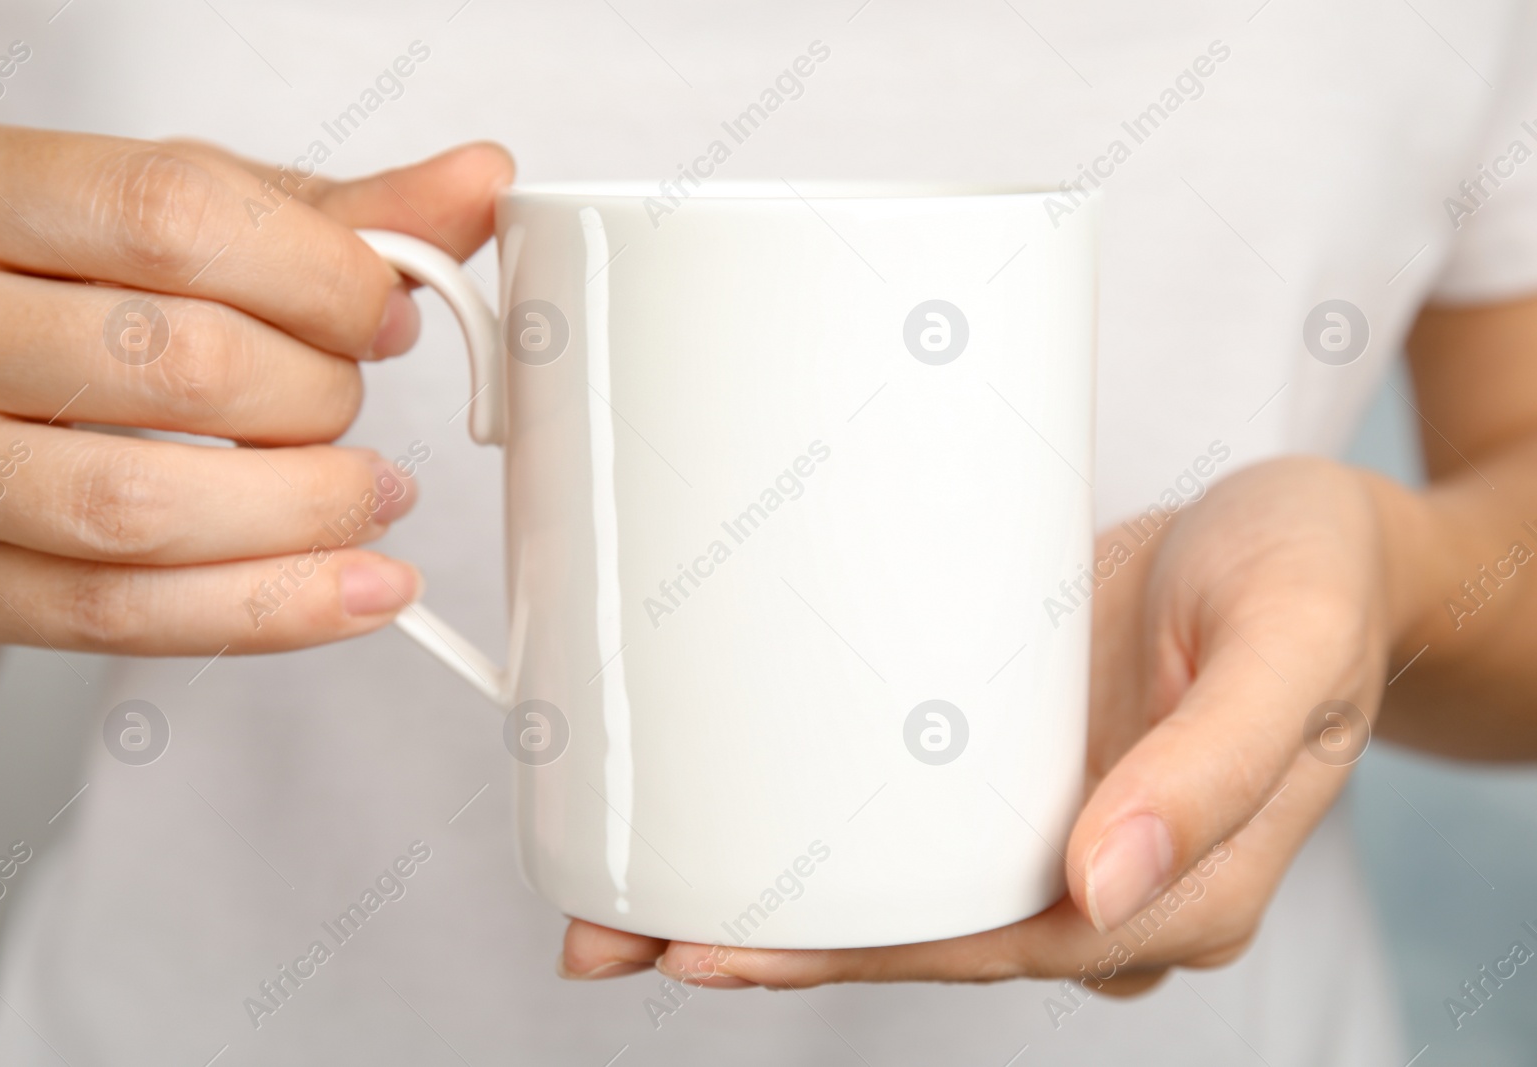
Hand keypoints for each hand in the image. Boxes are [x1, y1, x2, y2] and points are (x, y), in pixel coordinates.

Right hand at [0, 126, 510, 701]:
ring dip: (306, 513)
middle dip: (317, 395)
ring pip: (143, 510)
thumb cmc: (52, 283)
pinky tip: (356, 591)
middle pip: (178, 365)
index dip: (321, 276)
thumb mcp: (174, 219)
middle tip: (348, 403)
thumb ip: (328, 215)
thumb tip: (476, 186)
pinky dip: (269, 611)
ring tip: (371, 496)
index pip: (174, 219)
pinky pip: (117, 616)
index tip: (383, 312)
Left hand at [559, 457, 1400, 992]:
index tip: (719, 951)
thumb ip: (1215, 766)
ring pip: (896, 889)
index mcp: (1173, 883)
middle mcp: (1096, 874)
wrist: (1301, 533)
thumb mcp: (1290, 644)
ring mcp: (1046, 823)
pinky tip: (717, 815)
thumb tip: (1100, 883)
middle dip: (767, 944)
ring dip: (765, 897)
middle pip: (916, 935)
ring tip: (616, 894)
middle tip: (608, 933)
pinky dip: (809, 824)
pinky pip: (901, 816)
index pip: (989, 946)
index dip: (852, 959)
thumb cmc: (1314, 577)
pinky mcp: (1006, 763)